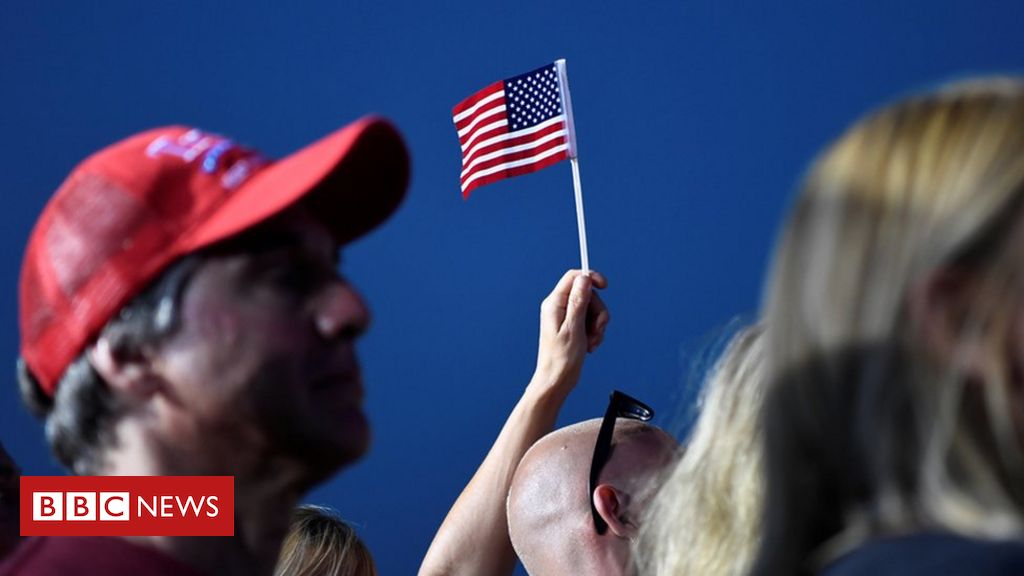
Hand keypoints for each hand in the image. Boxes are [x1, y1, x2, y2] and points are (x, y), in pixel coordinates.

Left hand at [530, 270, 608, 396]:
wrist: (556, 380)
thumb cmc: (561, 358)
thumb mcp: (574, 327)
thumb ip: (578, 301)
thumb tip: (584, 279)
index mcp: (554, 303)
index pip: (574, 277)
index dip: (591, 278)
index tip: (605, 286)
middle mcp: (559, 307)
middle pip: (588, 294)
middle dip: (598, 311)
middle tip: (596, 329)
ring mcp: (566, 317)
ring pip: (592, 309)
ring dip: (597, 325)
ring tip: (591, 341)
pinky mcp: (572, 327)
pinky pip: (590, 321)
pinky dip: (594, 332)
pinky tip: (590, 345)